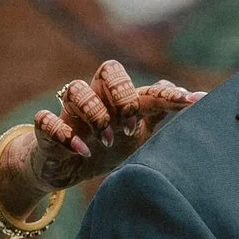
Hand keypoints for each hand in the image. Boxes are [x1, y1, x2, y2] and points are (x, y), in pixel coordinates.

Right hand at [18, 60, 201, 195]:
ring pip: (76, 88)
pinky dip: (65, 134)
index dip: (168, 93)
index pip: (146, 88)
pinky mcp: (45, 132)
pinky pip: (46, 119)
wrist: (61, 169)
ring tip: (107, 141)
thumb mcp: (135, 137)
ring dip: (96, 115)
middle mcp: (96, 99)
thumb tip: (192, 96)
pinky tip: (82, 151)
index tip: (193, 102)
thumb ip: (157, 116)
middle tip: (130, 128)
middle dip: (124, 97)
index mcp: (119, 101)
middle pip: (109, 70)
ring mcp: (69, 113)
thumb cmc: (102, 147)